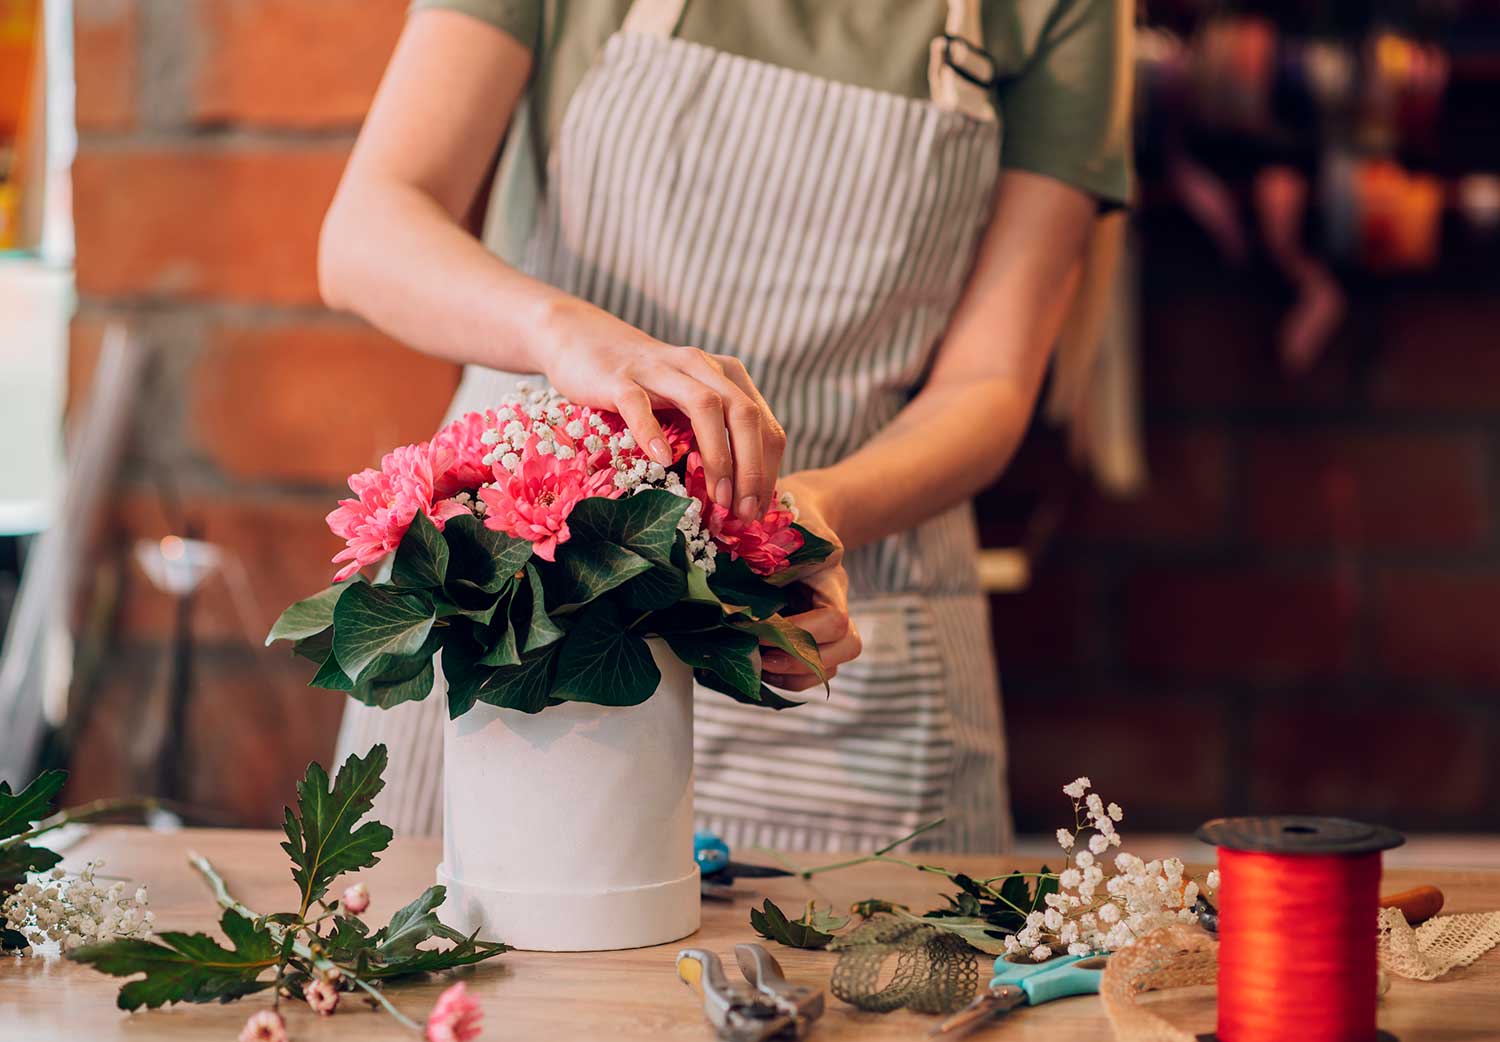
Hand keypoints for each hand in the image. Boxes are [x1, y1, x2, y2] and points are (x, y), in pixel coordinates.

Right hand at [538, 297, 784, 520]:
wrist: (586, 343)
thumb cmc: (646, 386)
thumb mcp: (689, 402)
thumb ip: (716, 433)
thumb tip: (741, 494)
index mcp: (724, 373)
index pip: (762, 422)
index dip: (766, 468)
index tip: (756, 509)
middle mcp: (699, 365)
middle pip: (743, 413)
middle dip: (751, 467)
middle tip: (744, 511)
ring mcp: (659, 369)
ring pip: (704, 405)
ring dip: (717, 455)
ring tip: (717, 498)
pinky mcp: (619, 378)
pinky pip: (639, 404)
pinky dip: (653, 431)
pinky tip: (661, 459)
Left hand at [760, 473, 857, 690]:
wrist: (797, 512)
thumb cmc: (780, 516)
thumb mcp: (770, 525)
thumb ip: (753, 549)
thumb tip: (712, 588)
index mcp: (828, 576)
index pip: (833, 618)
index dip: (798, 632)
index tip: (759, 629)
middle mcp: (833, 602)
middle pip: (846, 646)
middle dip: (800, 659)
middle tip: (760, 657)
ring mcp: (824, 622)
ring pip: (833, 665)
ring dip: (796, 675)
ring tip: (759, 668)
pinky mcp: (810, 635)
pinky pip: (814, 670)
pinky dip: (789, 678)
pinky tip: (759, 670)